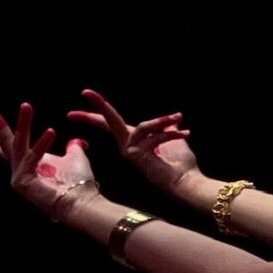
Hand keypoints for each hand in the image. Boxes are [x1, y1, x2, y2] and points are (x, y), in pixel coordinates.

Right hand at [0, 95, 85, 215]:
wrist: (82, 203)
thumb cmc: (79, 184)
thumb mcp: (74, 159)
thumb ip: (73, 148)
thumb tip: (76, 141)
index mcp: (28, 161)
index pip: (4, 145)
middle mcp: (19, 167)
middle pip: (2, 138)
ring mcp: (18, 176)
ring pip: (17, 143)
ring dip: (23, 123)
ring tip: (26, 105)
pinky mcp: (21, 182)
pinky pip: (32, 157)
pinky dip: (42, 144)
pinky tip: (51, 131)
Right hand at [68, 89, 197, 194]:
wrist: (187, 181)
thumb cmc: (182, 165)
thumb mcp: (173, 141)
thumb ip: (168, 131)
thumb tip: (172, 123)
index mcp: (134, 141)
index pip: (113, 123)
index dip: (100, 110)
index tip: (85, 93)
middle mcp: (127, 146)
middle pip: (110, 121)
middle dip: (100, 104)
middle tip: (86, 91)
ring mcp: (129, 151)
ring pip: (142, 127)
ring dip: (161, 121)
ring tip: (178, 117)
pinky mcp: (135, 154)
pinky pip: (153, 136)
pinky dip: (170, 134)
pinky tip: (185, 134)